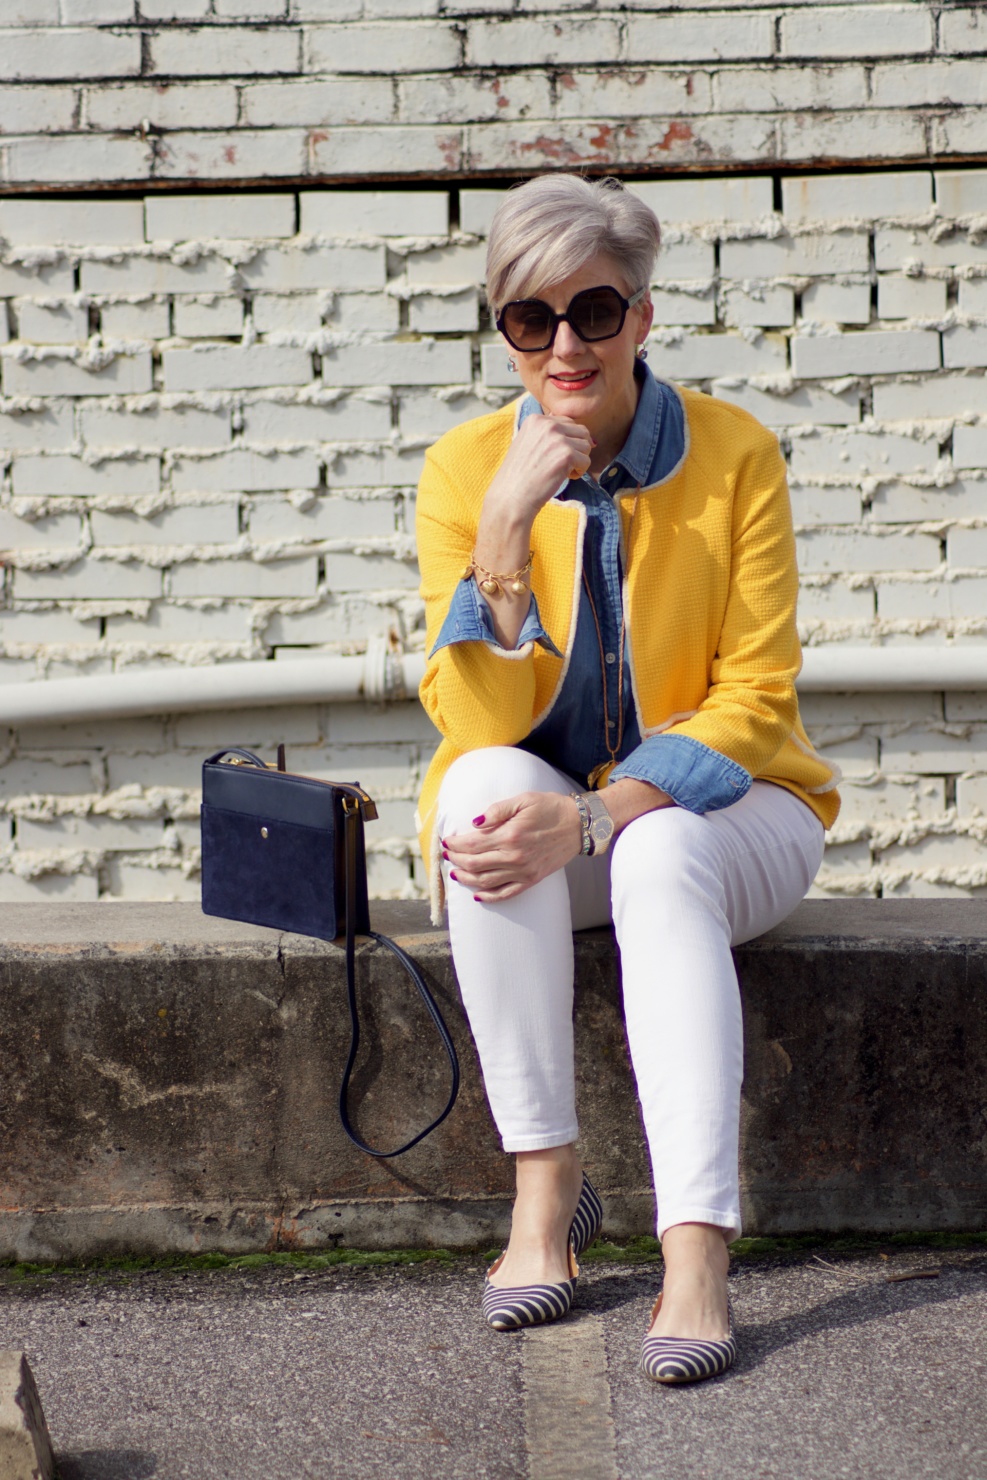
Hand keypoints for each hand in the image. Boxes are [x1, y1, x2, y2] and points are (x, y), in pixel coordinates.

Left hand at [441, 790, 583, 901]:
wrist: (579, 825)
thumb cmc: (550, 808)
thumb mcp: (523, 800)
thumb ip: (497, 810)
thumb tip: (475, 823)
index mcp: (510, 835)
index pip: (472, 844)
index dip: (455, 844)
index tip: (447, 841)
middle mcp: (514, 856)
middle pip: (475, 864)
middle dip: (456, 859)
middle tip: (447, 855)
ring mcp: (523, 871)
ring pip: (486, 881)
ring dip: (466, 879)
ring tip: (455, 873)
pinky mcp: (532, 879)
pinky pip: (506, 893)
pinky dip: (489, 897)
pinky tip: (477, 895)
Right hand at [482, 413, 593, 530]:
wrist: (510, 496)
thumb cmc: (519, 475)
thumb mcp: (527, 443)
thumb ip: (547, 433)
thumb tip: (579, 431)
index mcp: (536, 419)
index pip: (567, 422)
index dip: (567, 441)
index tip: (553, 456)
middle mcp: (547, 424)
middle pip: (581, 431)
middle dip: (576, 449)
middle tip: (561, 464)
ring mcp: (558, 438)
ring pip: (586, 445)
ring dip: (578, 460)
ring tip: (562, 471)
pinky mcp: (567, 454)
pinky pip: (586, 461)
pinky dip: (579, 472)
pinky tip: (563, 478)